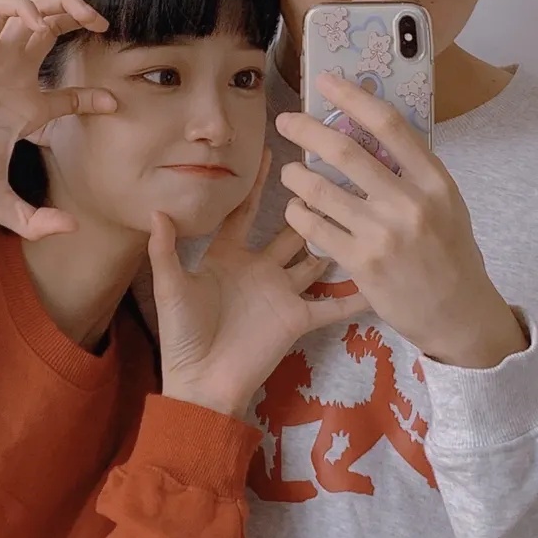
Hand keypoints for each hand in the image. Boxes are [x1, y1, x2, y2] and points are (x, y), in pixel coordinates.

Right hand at [0, 0, 114, 238]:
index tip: (113, 104)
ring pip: (36, 9)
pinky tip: (38, 26)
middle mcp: (15, 76)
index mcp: (25, 108)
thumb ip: (32, 221)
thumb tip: (71, 229)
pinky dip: (25, 9)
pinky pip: (4, 8)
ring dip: (63, 4)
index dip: (94, 96)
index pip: (70, 95)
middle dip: (82, 19)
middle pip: (56, 31)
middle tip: (105, 25)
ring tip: (86, 15)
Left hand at [148, 150, 368, 416]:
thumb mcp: (170, 288)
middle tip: (333, 175)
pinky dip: (356, 295)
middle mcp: (260, 268)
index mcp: (227, 256)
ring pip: (315, 258)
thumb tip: (156, 209)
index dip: (257, 185)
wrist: (202, 384)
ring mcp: (282, 292)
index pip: (246, 212)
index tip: (273, 154)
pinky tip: (380, 278)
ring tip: (362, 210)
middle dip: (308, 205)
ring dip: (335, 237)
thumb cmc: (183, 335)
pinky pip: (332, 304)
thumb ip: (166, 249)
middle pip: (289, 230)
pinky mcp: (298, 318)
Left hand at [275, 71, 528, 368]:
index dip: (353, 97)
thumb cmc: (450, 253)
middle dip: (306, 130)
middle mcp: (409, 203)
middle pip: (345, 151)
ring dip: (295, 175)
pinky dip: (299, 213)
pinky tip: (296, 210)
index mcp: (434, 180)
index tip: (326, 82)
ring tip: (290, 173)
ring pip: (321, 189)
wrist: (458, 313)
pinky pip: (315, 228)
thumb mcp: (446, 204)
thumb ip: (413, 172)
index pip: (389, 125)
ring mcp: (383, 234)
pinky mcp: (361, 263)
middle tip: (286, 121)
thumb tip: (371, 132)